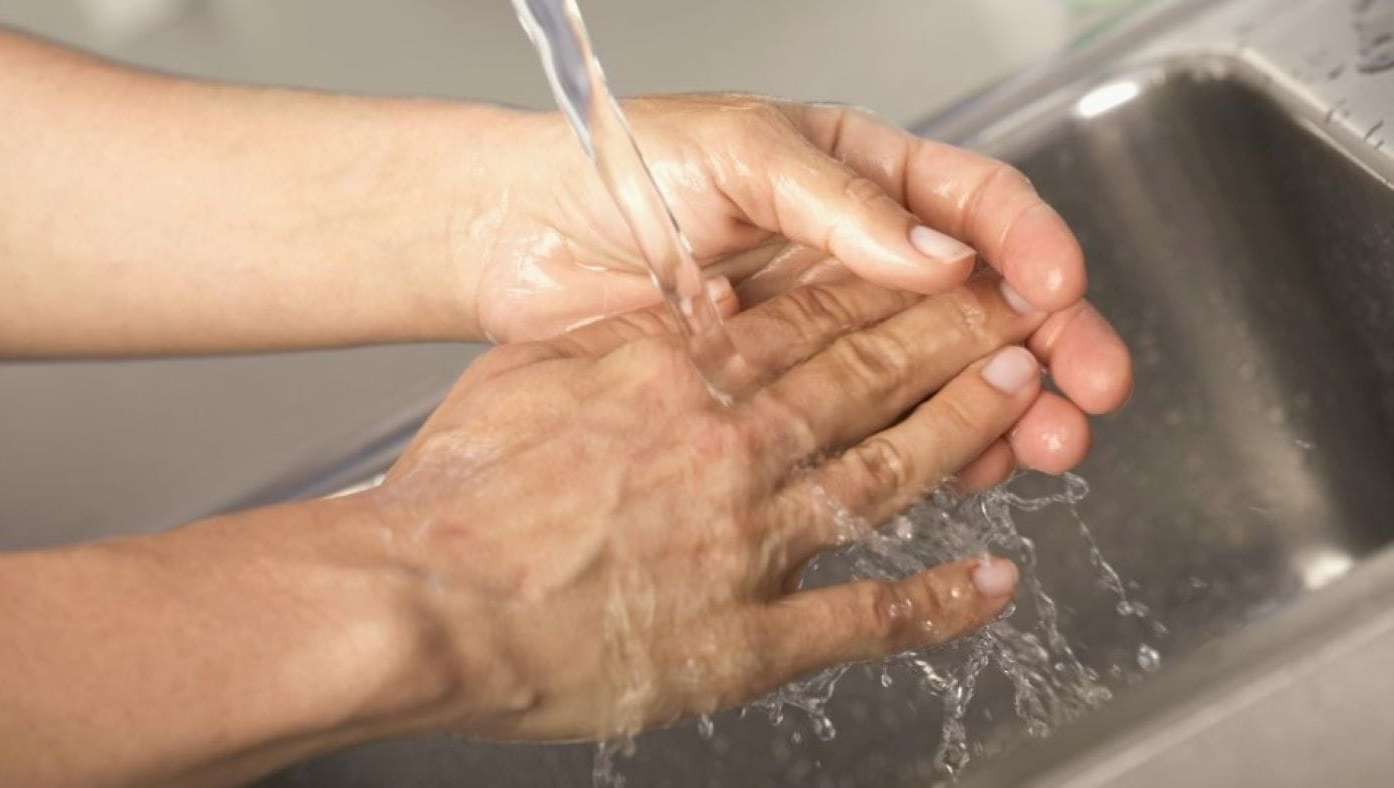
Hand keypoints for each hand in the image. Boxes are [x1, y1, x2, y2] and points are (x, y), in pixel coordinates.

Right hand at [369, 272, 1049, 739]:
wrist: (422, 598)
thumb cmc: (458, 490)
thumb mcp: (533, 369)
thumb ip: (624, 335)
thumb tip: (685, 306)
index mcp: (681, 377)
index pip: (815, 319)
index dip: (894, 291)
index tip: (943, 272)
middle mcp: (733, 448)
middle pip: (870, 378)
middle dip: (953, 339)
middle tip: (1017, 313)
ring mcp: (748, 544)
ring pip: (888, 475)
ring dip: (964, 432)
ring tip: (1022, 400)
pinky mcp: (743, 639)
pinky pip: (863, 616)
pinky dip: (936, 601)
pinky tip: (991, 580)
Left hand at [464, 95, 1131, 477]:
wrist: (522, 239)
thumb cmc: (619, 170)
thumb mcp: (738, 155)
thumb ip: (837, 203)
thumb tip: (942, 255)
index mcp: (862, 177)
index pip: (977, 205)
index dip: (1030, 247)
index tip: (1059, 292)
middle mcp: (862, 254)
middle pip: (987, 300)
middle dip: (1050, 345)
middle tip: (1087, 393)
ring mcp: (832, 328)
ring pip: (948, 370)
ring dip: (1005, 407)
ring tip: (1042, 446)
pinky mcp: (793, 394)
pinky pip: (881, 425)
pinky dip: (932, 448)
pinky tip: (965, 470)